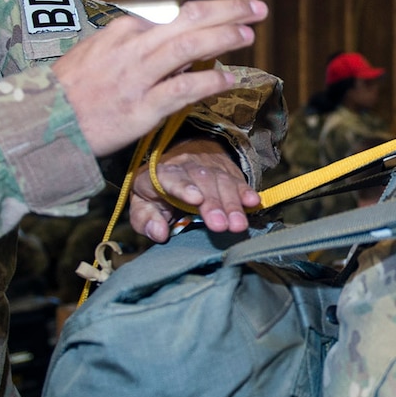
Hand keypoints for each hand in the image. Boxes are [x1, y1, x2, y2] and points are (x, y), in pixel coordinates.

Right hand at [52, 0, 265, 156]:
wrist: (42, 123)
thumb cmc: (70, 92)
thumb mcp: (97, 55)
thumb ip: (132, 46)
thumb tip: (169, 44)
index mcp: (123, 31)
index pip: (174, 21)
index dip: (207, 21)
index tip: (229, 23)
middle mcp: (132, 47)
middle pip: (189, 21)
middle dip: (228, 11)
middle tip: (258, 8)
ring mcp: (138, 77)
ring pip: (188, 47)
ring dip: (223, 37)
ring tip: (249, 33)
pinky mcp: (141, 108)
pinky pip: (182, 89)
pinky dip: (208, 81)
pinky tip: (229, 77)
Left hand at [129, 139, 260, 240]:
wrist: (179, 163)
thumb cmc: (157, 192)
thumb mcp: (141, 205)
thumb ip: (144, 220)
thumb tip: (159, 232)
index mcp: (160, 174)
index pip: (170, 177)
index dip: (183, 186)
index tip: (195, 199)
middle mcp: (186, 167)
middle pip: (201, 181)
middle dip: (212, 203)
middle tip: (219, 225)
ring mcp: (209, 168)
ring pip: (221, 181)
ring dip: (231, 204)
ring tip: (237, 225)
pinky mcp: (227, 173)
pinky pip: (238, 180)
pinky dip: (246, 192)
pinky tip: (253, 202)